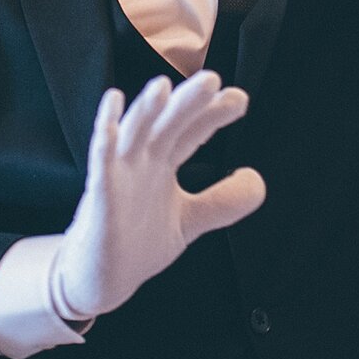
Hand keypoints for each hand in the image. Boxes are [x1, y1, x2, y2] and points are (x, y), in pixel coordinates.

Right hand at [51, 71, 265, 320]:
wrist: (101, 279)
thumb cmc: (138, 243)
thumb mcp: (190, 220)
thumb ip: (222, 201)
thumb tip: (259, 181)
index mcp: (163, 163)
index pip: (191, 131)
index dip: (213, 114)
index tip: (239, 99)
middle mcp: (141, 161)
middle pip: (167, 124)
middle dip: (187, 102)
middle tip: (212, 79)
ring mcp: (118, 174)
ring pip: (133, 134)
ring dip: (146, 110)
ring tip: (162, 86)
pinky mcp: (99, 195)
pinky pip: (102, 160)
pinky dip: (105, 133)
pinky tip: (111, 105)